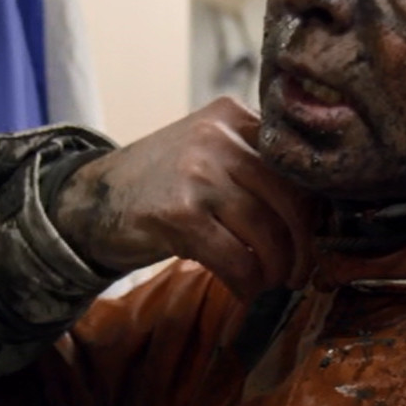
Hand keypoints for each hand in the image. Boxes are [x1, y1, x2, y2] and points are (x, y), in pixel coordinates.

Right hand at [54, 98, 318, 299]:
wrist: (90, 200)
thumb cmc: (160, 184)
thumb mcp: (206, 152)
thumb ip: (251, 165)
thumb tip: (315, 214)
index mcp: (231, 115)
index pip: (293, 166)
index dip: (312, 211)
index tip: (312, 239)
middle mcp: (218, 137)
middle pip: (288, 200)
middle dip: (300, 247)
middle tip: (298, 273)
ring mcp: (198, 173)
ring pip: (266, 232)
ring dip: (274, 269)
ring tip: (270, 282)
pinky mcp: (180, 214)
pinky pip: (236, 259)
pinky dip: (246, 282)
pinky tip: (243, 289)